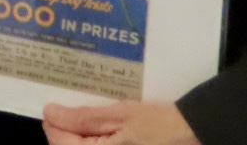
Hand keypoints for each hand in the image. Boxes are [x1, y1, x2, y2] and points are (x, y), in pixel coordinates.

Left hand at [43, 101, 198, 144]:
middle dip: (65, 131)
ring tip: (82, 116)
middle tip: (66, 108)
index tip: (51, 107)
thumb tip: (51, 113)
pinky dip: (93, 140)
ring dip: (78, 136)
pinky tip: (98, 126)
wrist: (196, 133)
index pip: (60, 143)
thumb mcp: (121, 114)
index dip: (53, 125)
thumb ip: (84, 117)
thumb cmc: (160, 124)